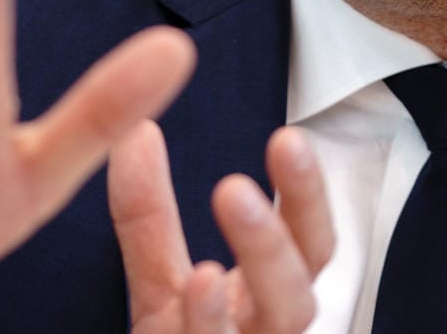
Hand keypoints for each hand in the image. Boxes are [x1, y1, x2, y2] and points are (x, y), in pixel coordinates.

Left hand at [110, 122, 333, 332]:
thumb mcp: (160, 282)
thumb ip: (150, 214)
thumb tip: (135, 132)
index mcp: (271, 297)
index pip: (310, 240)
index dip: (306, 194)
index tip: (287, 139)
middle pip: (299, 286)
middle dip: (273, 236)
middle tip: (233, 189)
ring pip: (275, 326)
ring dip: (248, 280)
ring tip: (211, 252)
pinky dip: (209, 326)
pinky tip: (195, 290)